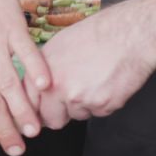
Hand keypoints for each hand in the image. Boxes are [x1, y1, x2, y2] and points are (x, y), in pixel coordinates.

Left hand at [25, 0, 155, 128]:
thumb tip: (34, 90)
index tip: (38, 115)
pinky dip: (102, 103)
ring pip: (76, 116)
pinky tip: (105, 82)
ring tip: (92, 80)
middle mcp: (56, 87)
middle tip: (69, 100)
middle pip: (50, 119)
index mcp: (41, 72)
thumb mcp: (56, 47)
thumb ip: (42, 71)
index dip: (34, 111)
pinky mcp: (101, 105)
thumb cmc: (94, 35)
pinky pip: (98, 113)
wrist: (128, 35)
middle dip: (59, 114)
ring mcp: (79, 98)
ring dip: (83, 106)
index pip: (28, 103)